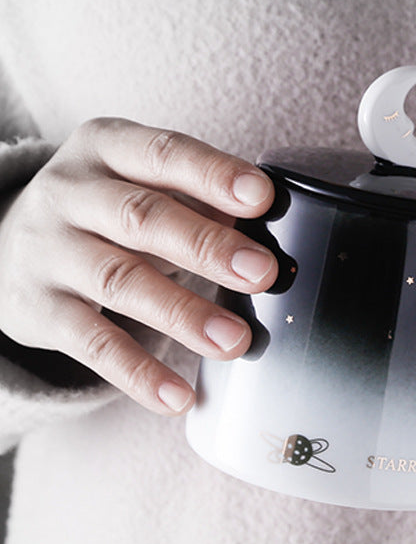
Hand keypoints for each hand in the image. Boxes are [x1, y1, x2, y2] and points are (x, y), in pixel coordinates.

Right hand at [0, 118, 276, 414]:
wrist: (6, 241)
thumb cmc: (103, 208)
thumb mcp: (139, 181)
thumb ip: (196, 196)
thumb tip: (263, 223)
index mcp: (107, 148)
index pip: (164, 153)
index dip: (213, 174)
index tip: (261, 197)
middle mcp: (72, 193)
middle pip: (143, 217)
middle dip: (208, 246)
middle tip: (260, 274)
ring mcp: (50, 251)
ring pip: (120, 281)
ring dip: (183, 313)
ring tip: (234, 341)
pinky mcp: (38, 309)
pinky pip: (91, 344)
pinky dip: (138, 372)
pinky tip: (178, 396)